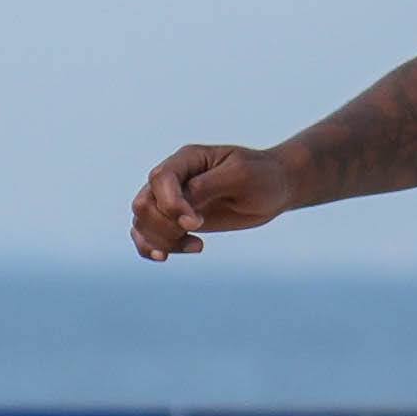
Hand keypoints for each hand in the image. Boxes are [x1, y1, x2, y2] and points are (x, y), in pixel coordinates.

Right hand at [131, 143, 298, 258]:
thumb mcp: (240, 176)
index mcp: (187, 159)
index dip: (172, 205)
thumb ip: (208, 186)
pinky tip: (166, 256)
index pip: (160, 179)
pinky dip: (151, 248)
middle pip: (144, 203)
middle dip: (165, 226)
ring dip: (161, 240)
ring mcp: (172, 199)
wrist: (275, 189)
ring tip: (196, 246)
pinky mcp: (176, 220)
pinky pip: (146, 235)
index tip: (197, 224)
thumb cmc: (262, 177)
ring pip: (141, 222)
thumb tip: (182, 203)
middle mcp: (174, 178)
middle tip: (198, 231)